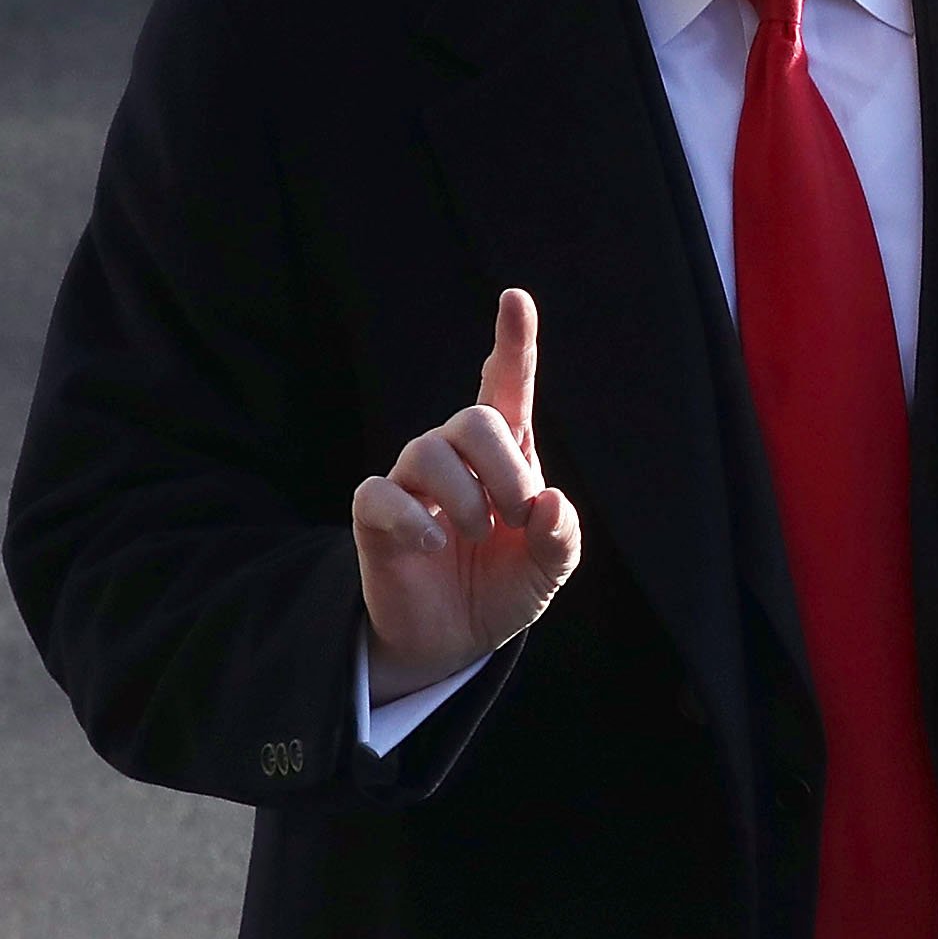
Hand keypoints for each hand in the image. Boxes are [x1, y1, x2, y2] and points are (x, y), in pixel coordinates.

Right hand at [351, 288, 582, 701]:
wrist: (453, 639)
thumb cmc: (502, 586)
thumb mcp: (549, 569)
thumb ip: (561, 537)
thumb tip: (550, 504)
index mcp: (505, 456)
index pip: (507, 386)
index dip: (513, 342)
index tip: (515, 299)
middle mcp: (456, 457)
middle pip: (474, 421)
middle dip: (505, 470)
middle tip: (516, 516)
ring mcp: (412, 482)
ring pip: (429, 452)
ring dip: (464, 499)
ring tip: (475, 535)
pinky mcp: (376, 515)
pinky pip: (381, 494)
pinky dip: (413, 519)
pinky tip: (434, 545)